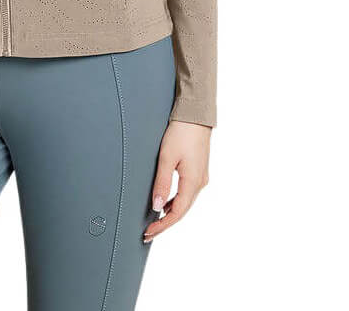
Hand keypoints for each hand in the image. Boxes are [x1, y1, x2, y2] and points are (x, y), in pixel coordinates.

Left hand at [144, 120, 211, 241]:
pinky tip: (165, 202)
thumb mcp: (167, 157)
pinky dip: (175, 201)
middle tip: (148, 232)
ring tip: (154, 221)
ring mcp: (201, 177)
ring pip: (185, 203)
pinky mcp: (198, 170)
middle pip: (182, 211)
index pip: (177, 213)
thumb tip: (156, 207)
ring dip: (170, 213)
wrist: (196, 115)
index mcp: (193, 182)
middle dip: (165, 223)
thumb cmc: (180, 133)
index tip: (148, 233)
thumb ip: (161, 183)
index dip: (162, 225)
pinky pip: (187, 193)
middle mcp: (200, 183)